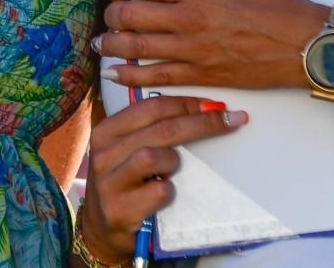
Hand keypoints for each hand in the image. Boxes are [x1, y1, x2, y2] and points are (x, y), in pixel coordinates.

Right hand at [75, 95, 242, 263]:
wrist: (103, 230)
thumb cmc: (125, 184)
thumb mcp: (127, 151)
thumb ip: (150, 130)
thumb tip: (201, 109)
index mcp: (107, 131)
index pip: (152, 107)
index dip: (187, 103)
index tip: (215, 105)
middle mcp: (103, 153)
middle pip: (161, 129)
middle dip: (201, 123)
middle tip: (230, 120)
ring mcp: (109, 183)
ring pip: (154, 157)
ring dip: (174, 162)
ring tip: (172, 172)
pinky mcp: (120, 210)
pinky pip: (158, 192)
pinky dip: (169, 192)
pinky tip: (164, 196)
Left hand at [96, 0, 322, 90]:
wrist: (304, 43)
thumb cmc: (278, 3)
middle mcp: (188, 19)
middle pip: (131, 16)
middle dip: (112, 14)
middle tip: (108, 14)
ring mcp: (192, 50)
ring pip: (136, 48)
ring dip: (112, 44)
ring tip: (101, 42)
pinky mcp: (201, 75)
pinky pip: (156, 78)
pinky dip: (131, 77)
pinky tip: (116, 73)